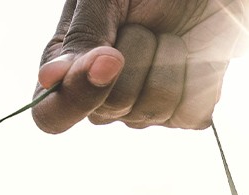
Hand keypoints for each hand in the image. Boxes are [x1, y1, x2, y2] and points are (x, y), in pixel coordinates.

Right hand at [32, 0, 243, 132]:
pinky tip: (192, 55)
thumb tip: (50, 80)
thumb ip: (82, 37)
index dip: (78, 97)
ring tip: (168, 36)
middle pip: (112, 106)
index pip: (51, 116)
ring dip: (169, 59)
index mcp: (67, 71)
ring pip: (154, 107)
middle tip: (144, 25)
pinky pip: (191, 114)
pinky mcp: (184, 113)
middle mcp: (102, 99)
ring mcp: (144, 110)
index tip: (110, 57)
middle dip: (136, 55)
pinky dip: (199, 76)